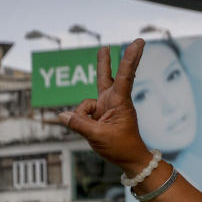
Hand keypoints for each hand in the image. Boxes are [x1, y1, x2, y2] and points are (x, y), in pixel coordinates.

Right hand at [59, 39, 151, 174]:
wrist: (129, 158)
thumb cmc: (121, 146)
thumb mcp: (98, 136)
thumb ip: (79, 124)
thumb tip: (63, 115)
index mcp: (120, 101)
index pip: (125, 76)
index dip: (129, 58)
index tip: (138, 43)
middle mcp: (113, 100)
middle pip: (106, 76)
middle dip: (104, 61)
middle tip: (117, 43)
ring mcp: (105, 105)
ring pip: (85, 103)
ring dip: (83, 117)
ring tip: (97, 131)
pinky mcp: (98, 113)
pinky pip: (81, 114)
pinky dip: (80, 121)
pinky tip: (89, 130)